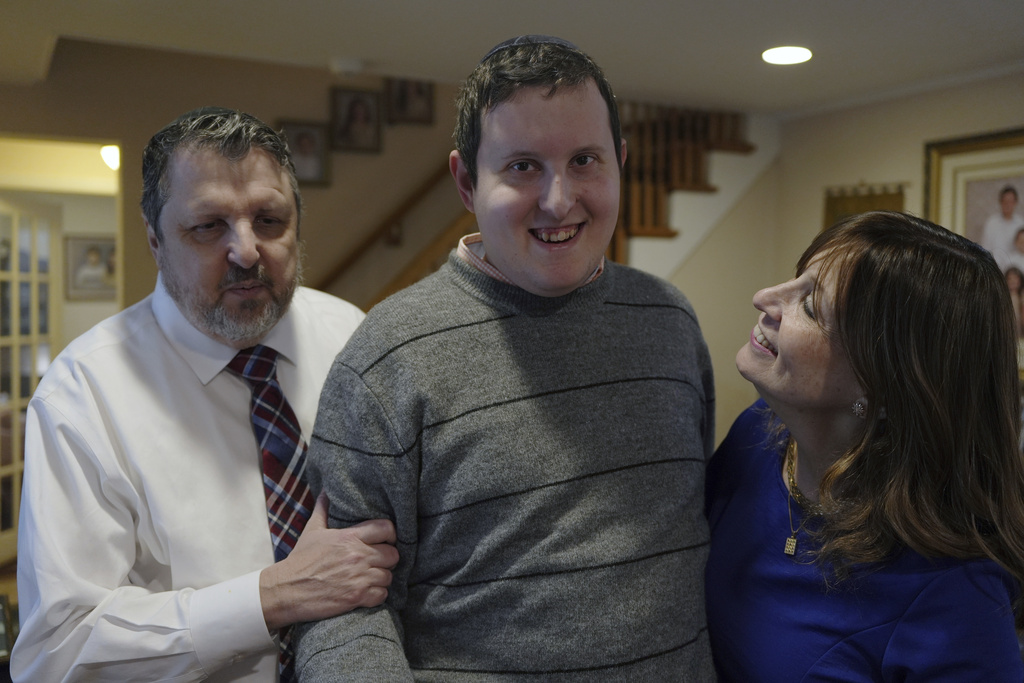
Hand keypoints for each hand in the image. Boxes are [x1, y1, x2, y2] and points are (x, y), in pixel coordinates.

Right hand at [259, 493, 397, 629]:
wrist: (287, 590)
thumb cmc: (300, 560)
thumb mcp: (312, 531)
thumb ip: (323, 510)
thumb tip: (326, 492)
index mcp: (349, 537)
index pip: (386, 528)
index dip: (390, 535)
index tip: (386, 541)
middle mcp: (358, 555)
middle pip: (393, 555)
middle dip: (387, 560)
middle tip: (378, 563)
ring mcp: (359, 577)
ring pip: (389, 576)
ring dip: (382, 579)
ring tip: (371, 579)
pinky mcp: (357, 597)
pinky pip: (382, 595)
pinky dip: (377, 595)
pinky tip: (367, 593)